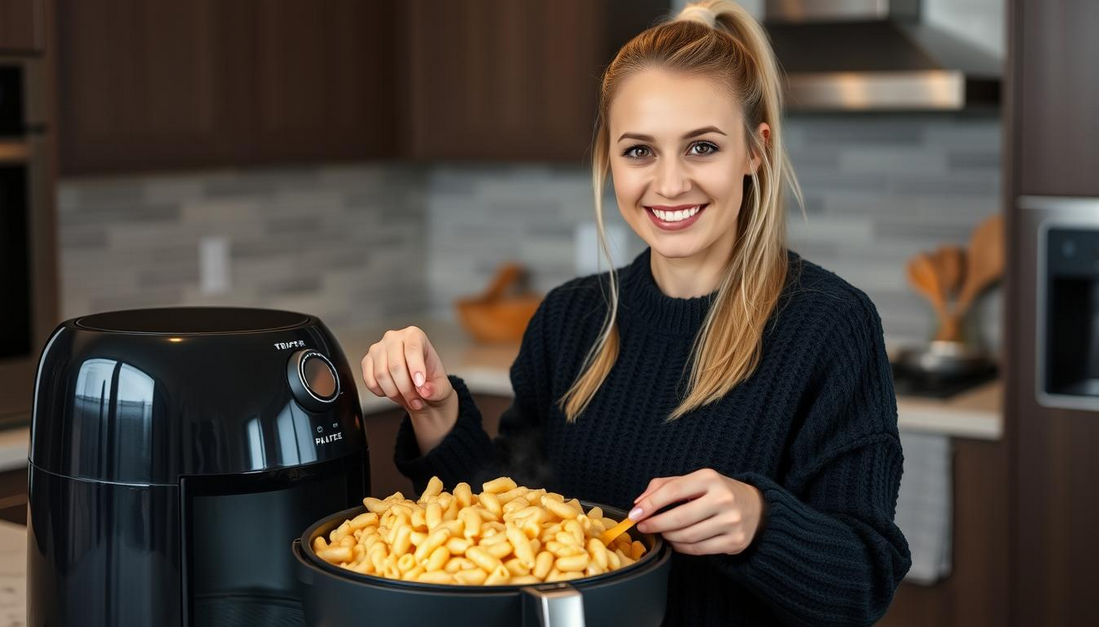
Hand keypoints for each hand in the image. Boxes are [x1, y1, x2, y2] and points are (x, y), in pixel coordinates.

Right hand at [361, 326, 452, 412]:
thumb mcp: (442, 388)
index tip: (420, 385)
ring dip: (395, 393)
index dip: (415, 368)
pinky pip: (370, 381)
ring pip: (381, 375)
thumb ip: (437, 390)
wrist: (418, 388)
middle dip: (406, 389)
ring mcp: (378, 349)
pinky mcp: (367, 361)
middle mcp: (394, 337)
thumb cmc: (430, 382)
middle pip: (396, 365)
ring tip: (407, 399)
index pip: (413, 349)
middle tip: (416, 402)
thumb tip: (425, 390)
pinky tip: (393, 392)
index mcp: (415, 335)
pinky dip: (381, 392)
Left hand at [628, 468, 765, 555]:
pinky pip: (699, 549)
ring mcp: (731, 521)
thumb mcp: (694, 480)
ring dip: (668, 537)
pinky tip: (677, 542)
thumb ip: (664, 486)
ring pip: (687, 536)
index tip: (634, 514)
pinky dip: (682, 548)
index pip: (672, 490)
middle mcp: (722, 498)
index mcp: (709, 478)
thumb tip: (639, 502)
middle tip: (644, 527)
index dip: (650, 504)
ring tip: (663, 533)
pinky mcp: (735, 541)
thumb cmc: (716, 492)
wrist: (756, 508)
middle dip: (655, 524)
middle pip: (678, 517)